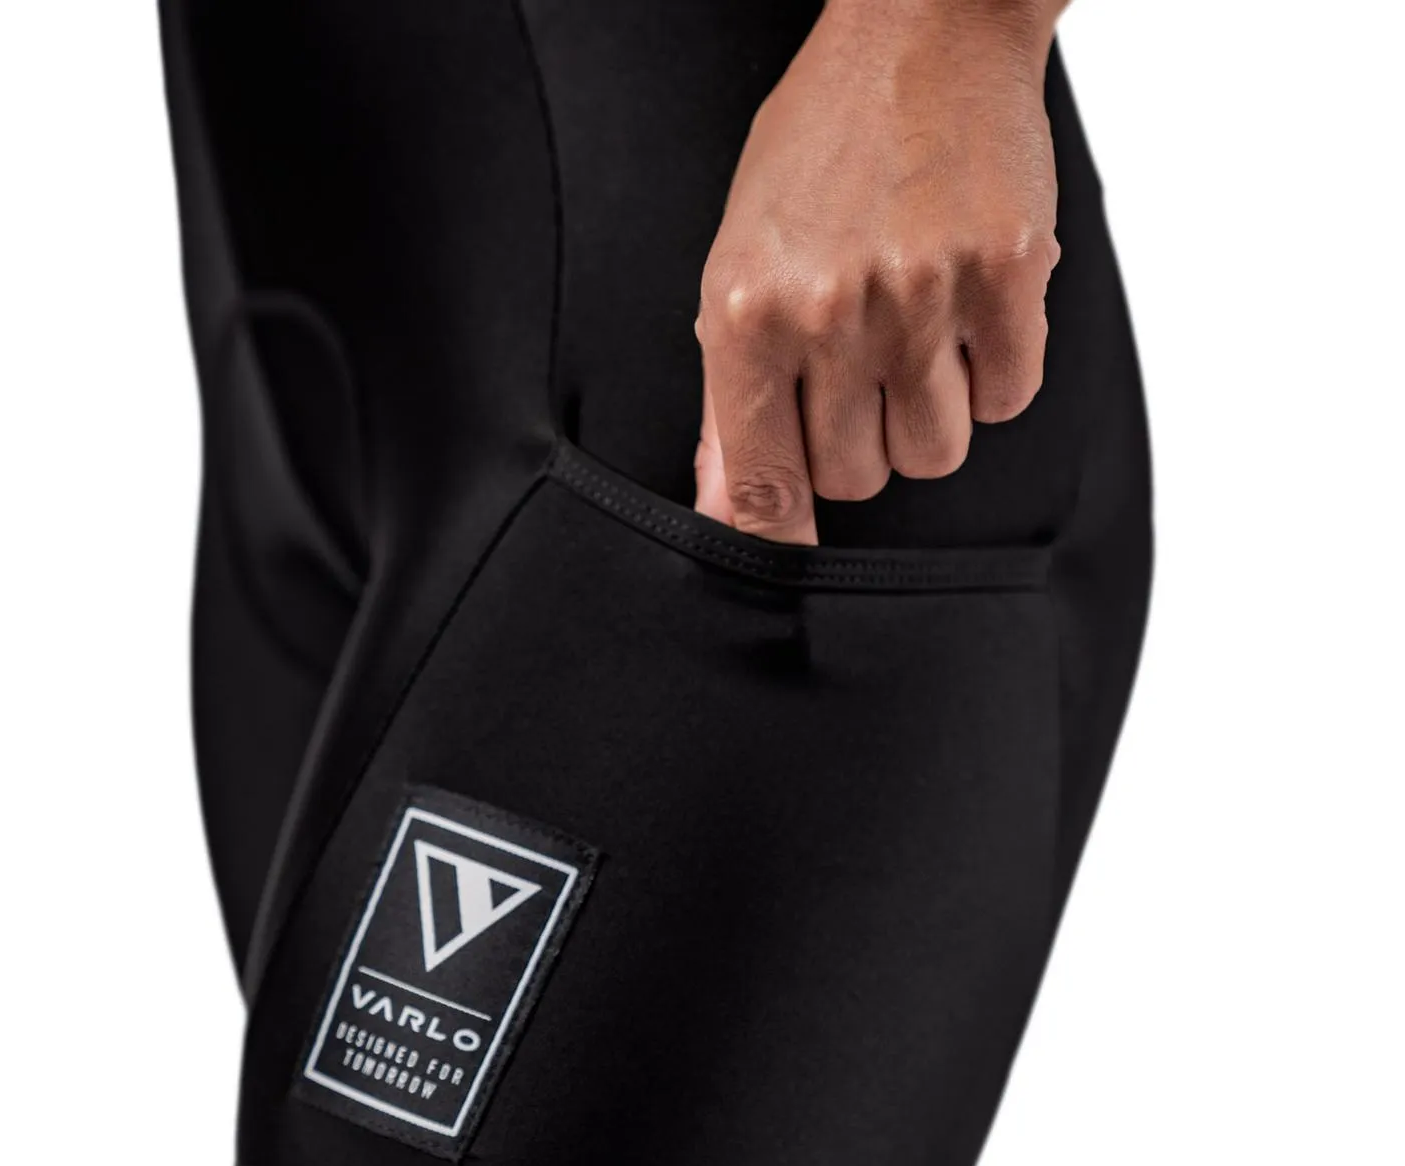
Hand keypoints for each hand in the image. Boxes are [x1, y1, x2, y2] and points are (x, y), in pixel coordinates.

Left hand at [694, 0, 1062, 543]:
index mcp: (749, 311)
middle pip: (856, 477)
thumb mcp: (739, 261)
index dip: (777, 529)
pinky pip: (1008, 400)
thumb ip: (730, 394)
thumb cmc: (819, 150)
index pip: (763, 478)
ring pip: (934, 453)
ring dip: (927, 417)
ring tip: (915, 337)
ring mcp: (926, 296)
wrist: (922, 30)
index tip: (792, 545)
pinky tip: (968, 316)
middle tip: (860, 372)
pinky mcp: (1010, 275)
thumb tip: (725, 505)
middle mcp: (832, 312)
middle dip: (859, 444)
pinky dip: (992, 378)